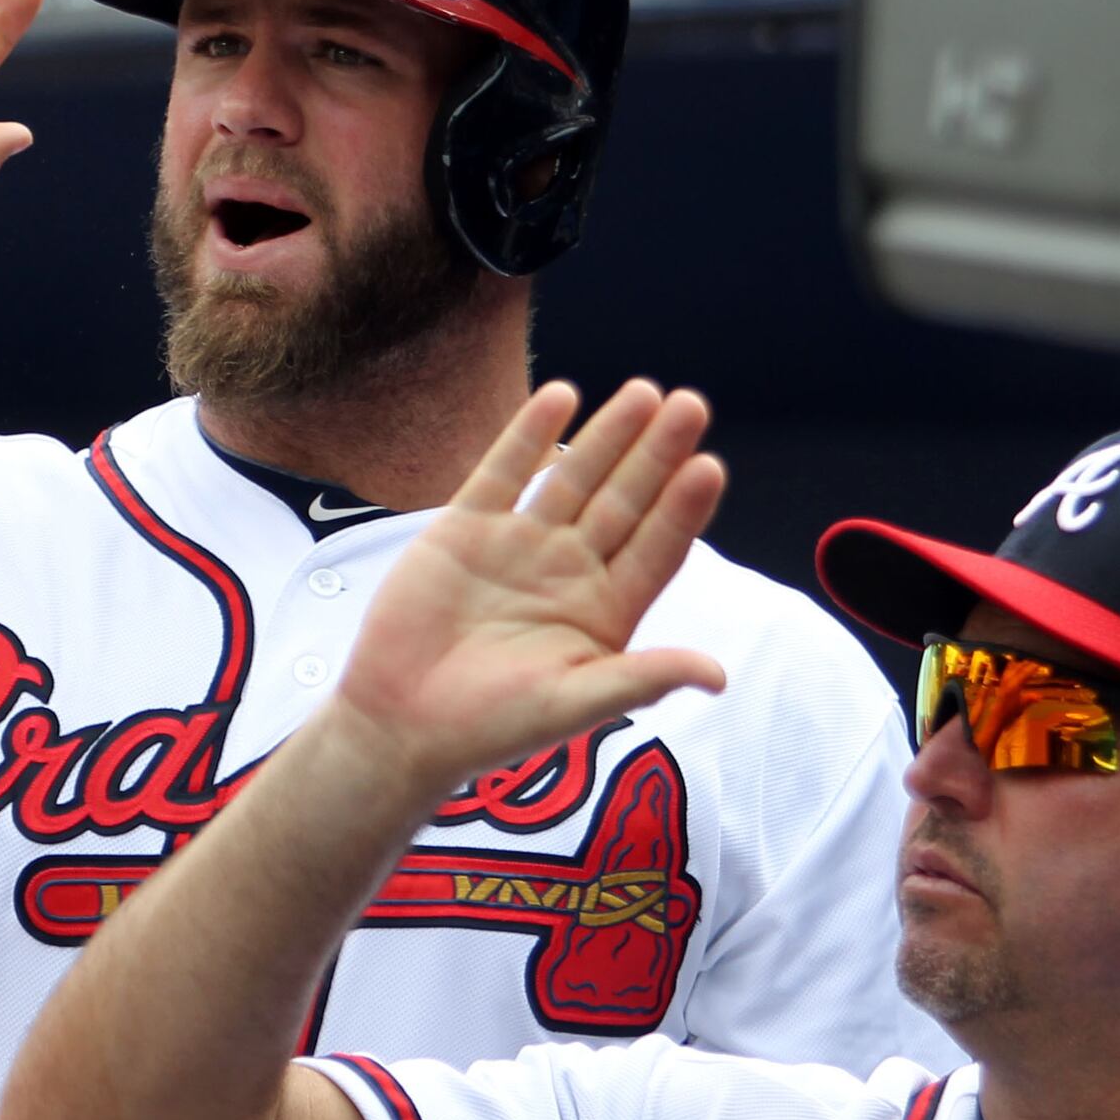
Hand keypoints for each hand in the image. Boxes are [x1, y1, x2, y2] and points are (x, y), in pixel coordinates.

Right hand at [328, 381, 729, 802]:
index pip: (656, 547)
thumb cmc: (490, 726)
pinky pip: (504, 472)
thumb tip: (719, 676)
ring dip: (608, 435)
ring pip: (572, 478)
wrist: (401, 724)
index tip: (709, 466)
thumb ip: (642, 680)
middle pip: (624, 500)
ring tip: (645, 393)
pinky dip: (530, 436)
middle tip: (690, 406)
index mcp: (604, 610)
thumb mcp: (572, 706)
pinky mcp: (465, 529)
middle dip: (657, 454)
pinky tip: (561, 398)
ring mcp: (519, 545)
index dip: (682, 508)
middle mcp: (569, 569)